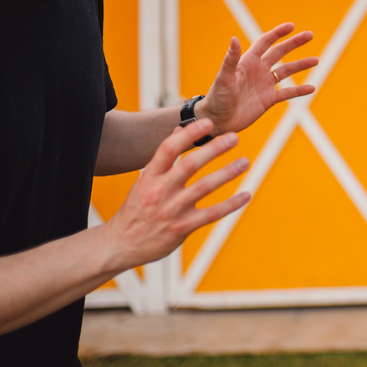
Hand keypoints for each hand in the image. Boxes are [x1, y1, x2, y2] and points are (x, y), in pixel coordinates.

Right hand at [102, 119, 251, 270]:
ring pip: (204, 187)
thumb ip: (164, 158)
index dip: (189, 134)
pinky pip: (211, 214)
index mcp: (149, 176)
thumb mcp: (144, 180)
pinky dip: (231, 204)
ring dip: (227, 173)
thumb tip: (178, 130)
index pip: (168, 148)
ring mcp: (171, 210)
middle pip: (190, 164)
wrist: (121, 245)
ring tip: (245, 162)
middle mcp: (159, 191)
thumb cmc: (136, 209)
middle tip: (234, 137)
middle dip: (214, 149)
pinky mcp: (182, 228)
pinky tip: (246, 194)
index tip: (208, 122)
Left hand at [197, 23, 317, 135]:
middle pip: (280, 52)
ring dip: (301, 65)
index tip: (291, 26)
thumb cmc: (217, 98)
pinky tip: (312, 88)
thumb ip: (231, 59)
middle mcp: (258, 70)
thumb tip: (234, 38)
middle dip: (294, 43)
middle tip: (310, 34)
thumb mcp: (224, 78)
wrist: (217, 121)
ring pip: (287, 71)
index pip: (265, 42)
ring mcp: (265, 85)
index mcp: (248, 62)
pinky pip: (288, 93)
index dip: (277, 33)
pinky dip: (299, 91)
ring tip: (316, 60)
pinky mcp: (269, 100)